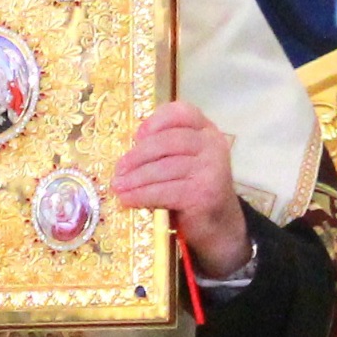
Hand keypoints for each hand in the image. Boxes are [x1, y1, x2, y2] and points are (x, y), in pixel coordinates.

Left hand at [111, 101, 247, 279]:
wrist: (218, 224)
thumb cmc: (192, 189)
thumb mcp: (182, 162)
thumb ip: (164, 150)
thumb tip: (125, 154)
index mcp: (206, 130)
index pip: (181, 112)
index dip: (156, 121)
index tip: (137, 136)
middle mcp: (213, 144)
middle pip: (167, 141)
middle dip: (138, 156)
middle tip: (118, 169)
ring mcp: (212, 168)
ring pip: (164, 168)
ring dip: (135, 179)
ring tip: (118, 186)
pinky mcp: (204, 192)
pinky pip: (165, 191)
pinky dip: (142, 195)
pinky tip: (128, 200)